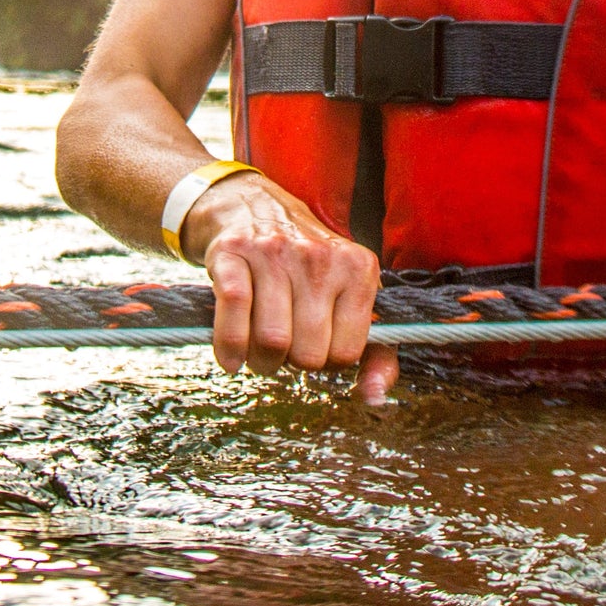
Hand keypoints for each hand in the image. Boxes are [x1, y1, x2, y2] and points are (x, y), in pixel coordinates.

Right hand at [183, 172, 396, 402]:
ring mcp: (274, 251)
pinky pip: (233, 312)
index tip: (317, 344)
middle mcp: (319, 256)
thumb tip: (374, 397)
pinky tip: (231, 359)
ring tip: (261, 351)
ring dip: (261, 361)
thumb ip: (377, 353)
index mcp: (358, 267)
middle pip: (308, 353)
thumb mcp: (352, 298)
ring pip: (271, 341)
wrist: (256, 208)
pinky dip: (229, 347)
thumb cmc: (309, 269)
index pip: (347, 352)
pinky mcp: (234, 251)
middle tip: (286, 348)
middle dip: (292, 364)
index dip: (327, 360)